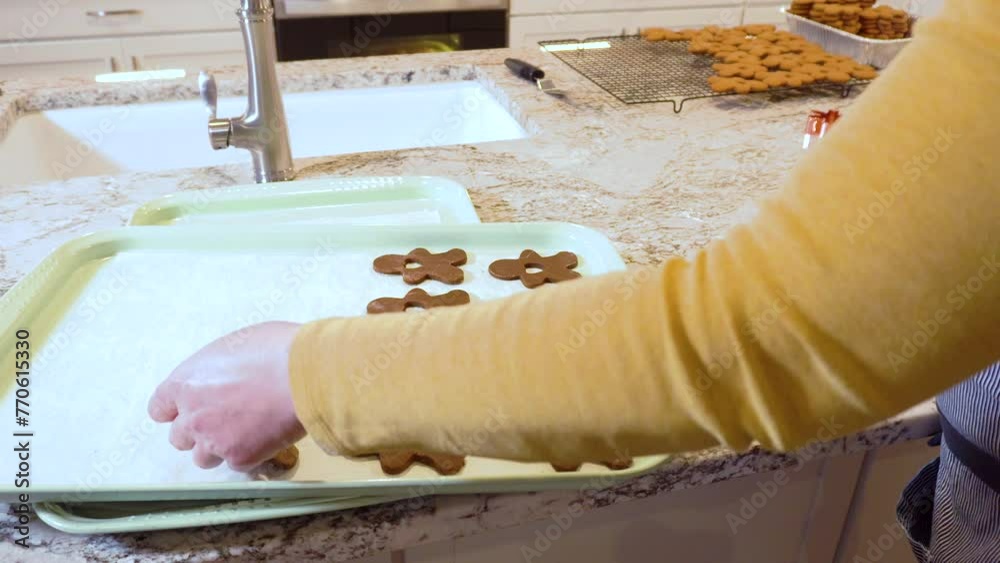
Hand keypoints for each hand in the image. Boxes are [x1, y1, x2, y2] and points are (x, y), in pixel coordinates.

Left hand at [148, 321, 306, 470]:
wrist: (306, 374)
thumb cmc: (277, 351)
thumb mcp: (236, 345)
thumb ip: (218, 368)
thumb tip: (226, 374)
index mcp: (186, 383)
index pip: (159, 407)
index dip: (173, 410)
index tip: (184, 411)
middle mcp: (193, 415)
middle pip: (179, 437)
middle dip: (198, 431)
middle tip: (223, 421)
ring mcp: (214, 440)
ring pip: (203, 458)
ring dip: (220, 448)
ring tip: (246, 432)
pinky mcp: (240, 457)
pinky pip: (238, 464)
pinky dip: (250, 454)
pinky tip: (267, 437)